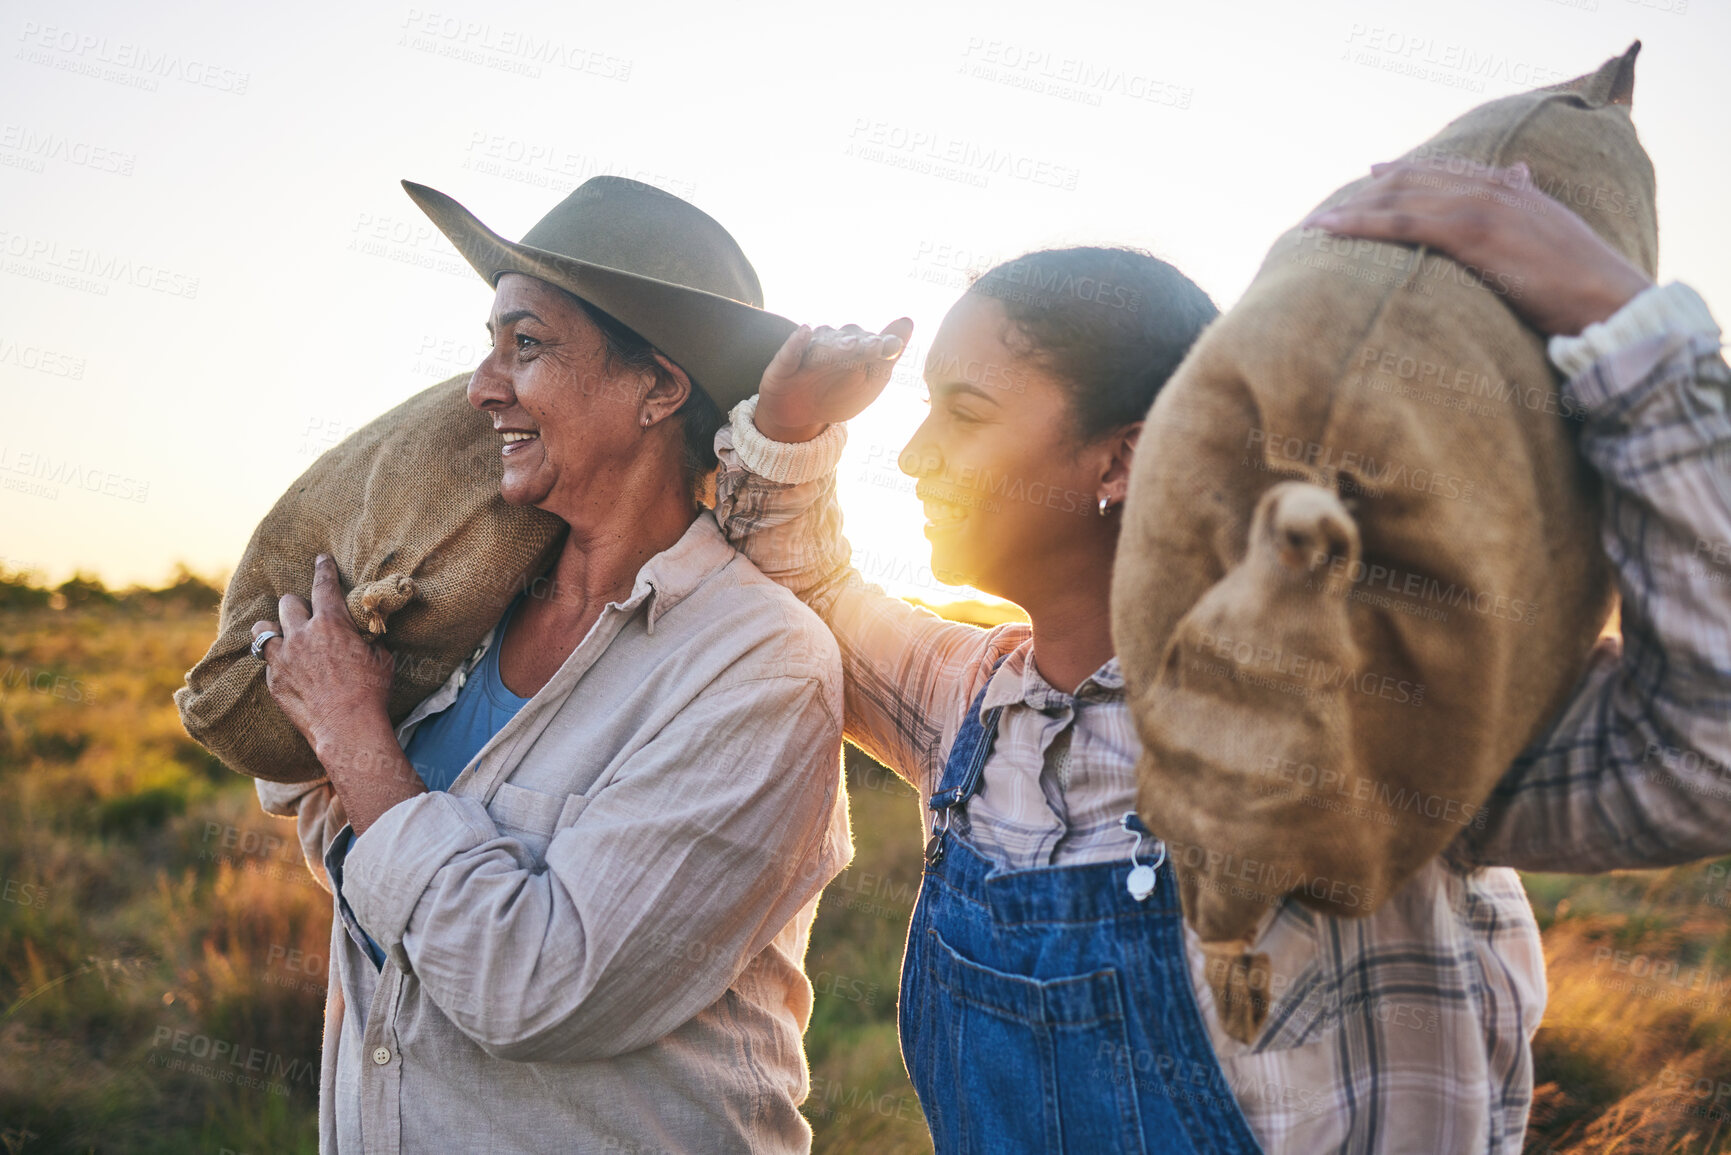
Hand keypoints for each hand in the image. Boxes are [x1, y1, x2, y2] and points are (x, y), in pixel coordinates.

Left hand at [251, 555, 395, 750]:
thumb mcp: (381, 658)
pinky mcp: (273, 681)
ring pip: (263, 629)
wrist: (348, 728)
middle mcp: (301, 635)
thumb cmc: (371, 692)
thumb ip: (368, 639)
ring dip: (273, 628)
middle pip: (288, 603)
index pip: (323, 585)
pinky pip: (266, 661)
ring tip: (281, 634)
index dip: (323, 568)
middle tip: (306, 614)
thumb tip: (368, 633)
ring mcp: (283, 658)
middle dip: (297, 605)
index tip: (321, 559)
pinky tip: (287, 667)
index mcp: (331, 624)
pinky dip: (276, 660)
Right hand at [754, 318, 915, 442]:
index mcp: (855, 349)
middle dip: (861, 344)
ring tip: (850, 345)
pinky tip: (804, 332)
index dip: (882, 344)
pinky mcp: (784, 363)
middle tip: (874, 346)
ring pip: (823, 345)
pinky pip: (790, 351)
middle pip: (848, 340)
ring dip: (836, 345)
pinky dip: (796, 342)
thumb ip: (887, 355)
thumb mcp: (869, 383)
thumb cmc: (839, 395)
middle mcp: (832, 344)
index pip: (870, 343)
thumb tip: (908, 320)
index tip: (894, 346)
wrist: (800, 415)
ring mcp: (807, 352)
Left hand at [1302, 159, 1652, 336]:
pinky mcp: (1472, 234)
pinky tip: (1330, 230)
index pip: (1447, 172)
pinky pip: (1403, 224)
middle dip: (1368, 194)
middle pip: (1414, 182)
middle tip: (1329, 209)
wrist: (1609, 303)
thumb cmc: (1582, 286)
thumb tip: (1518, 176)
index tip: (1372, 174)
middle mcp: (1495, 189)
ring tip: (1315, 225)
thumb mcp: (1552, 235)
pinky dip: (1361, 224)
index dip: (1405, 172)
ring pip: (1401, 200)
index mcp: (1513, 189)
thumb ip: (1527, 206)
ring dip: (1353, 211)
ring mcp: (1483, 208)